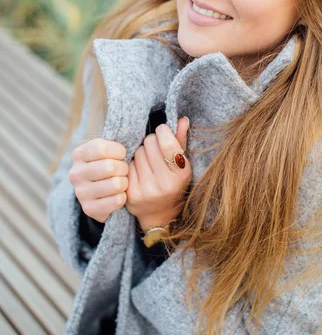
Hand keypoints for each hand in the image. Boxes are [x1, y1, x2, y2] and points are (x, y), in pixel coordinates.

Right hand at [69, 139, 128, 222]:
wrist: (99, 194)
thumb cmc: (108, 165)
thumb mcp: (107, 151)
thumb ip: (113, 143)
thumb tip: (128, 131)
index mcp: (78, 154)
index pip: (103, 148)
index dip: (119, 151)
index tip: (121, 155)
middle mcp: (75, 173)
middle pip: (110, 167)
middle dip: (123, 168)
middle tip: (123, 171)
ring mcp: (80, 193)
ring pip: (115, 184)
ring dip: (124, 183)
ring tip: (121, 182)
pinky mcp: (89, 209)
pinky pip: (117, 201)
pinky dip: (123, 197)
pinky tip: (119, 195)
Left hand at [125, 117, 191, 231]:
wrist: (160, 214)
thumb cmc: (173, 183)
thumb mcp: (182, 165)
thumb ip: (181, 140)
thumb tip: (182, 119)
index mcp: (181, 174)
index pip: (167, 143)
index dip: (163, 132)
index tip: (162, 132)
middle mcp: (165, 183)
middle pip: (149, 144)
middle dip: (151, 142)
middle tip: (154, 150)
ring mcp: (147, 190)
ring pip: (137, 153)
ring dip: (141, 153)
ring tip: (147, 162)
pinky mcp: (131, 193)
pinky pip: (127, 166)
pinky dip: (132, 165)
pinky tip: (139, 171)